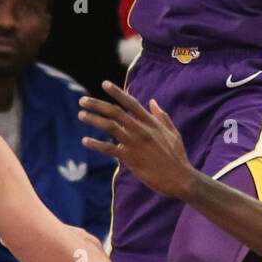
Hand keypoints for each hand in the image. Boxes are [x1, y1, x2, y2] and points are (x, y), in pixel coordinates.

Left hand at [80, 80, 194, 198]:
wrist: (180, 178)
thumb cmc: (177, 155)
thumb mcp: (173, 132)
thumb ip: (161, 116)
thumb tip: (152, 101)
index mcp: (151, 122)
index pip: (131, 103)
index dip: (117, 92)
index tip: (104, 84)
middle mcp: (141, 129)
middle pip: (115, 112)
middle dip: (97, 104)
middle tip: (83, 100)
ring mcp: (135, 143)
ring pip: (110, 127)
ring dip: (94, 120)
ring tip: (81, 114)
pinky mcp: (130, 158)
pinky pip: (109, 149)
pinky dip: (96, 144)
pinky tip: (85, 141)